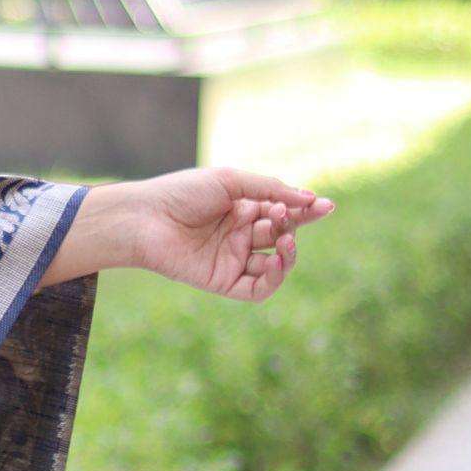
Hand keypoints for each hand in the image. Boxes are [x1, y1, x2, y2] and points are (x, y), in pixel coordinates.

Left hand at [133, 166, 334, 301]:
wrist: (144, 218)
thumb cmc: (182, 193)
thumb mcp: (230, 182)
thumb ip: (270, 189)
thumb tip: (310, 199)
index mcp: (242, 209)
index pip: (284, 212)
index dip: (306, 211)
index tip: (326, 206)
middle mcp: (239, 235)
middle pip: (282, 235)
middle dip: (292, 225)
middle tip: (282, 215)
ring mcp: (232, 259)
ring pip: (276, 265)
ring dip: (288, 253)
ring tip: (285, 239)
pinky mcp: (223, 282)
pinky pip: (258, 288)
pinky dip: (273, 278)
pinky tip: (275, 260)